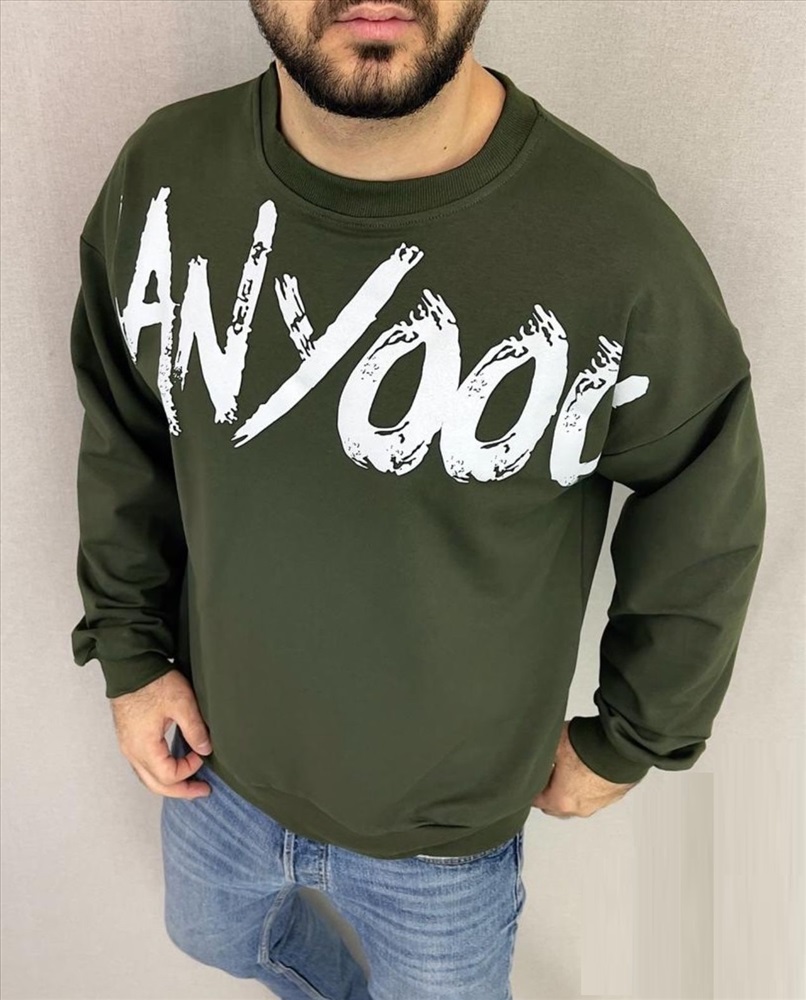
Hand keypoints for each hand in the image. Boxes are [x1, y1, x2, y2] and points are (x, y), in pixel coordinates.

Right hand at [110, 668, 212, 798]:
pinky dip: (159, 772)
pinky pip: (142, 765)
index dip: (190, 770)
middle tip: (203, 791)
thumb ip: (195, 729)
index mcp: (144, 747)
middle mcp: (131, 752)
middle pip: (156, 785)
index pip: (169, 776)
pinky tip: (172, 766)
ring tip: (189, 784)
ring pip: (147, 777)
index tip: (203, 754)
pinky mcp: (128, 738)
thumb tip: (206, 750)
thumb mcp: (182, 703)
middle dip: (181, 791)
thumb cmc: (154, 682)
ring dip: (169, 783)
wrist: (130, 665)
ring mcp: (127, 746)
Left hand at [531, 721, 637, 817]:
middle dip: (547, 791)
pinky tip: (586, 768)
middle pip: (555, 805)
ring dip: (569, 789)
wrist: (624, 746)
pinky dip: (587, 786)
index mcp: (561, 800)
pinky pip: (593, 794)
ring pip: (575, 801)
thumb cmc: (592, 747)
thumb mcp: (554, 743)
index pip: (535, 800)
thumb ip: (540, 753)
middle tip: (545, 774)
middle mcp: (580, 807)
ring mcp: (598, 803)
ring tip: (567, 768)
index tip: (528, 778)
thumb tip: (531, 750)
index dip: (529, 787)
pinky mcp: (613, 795)